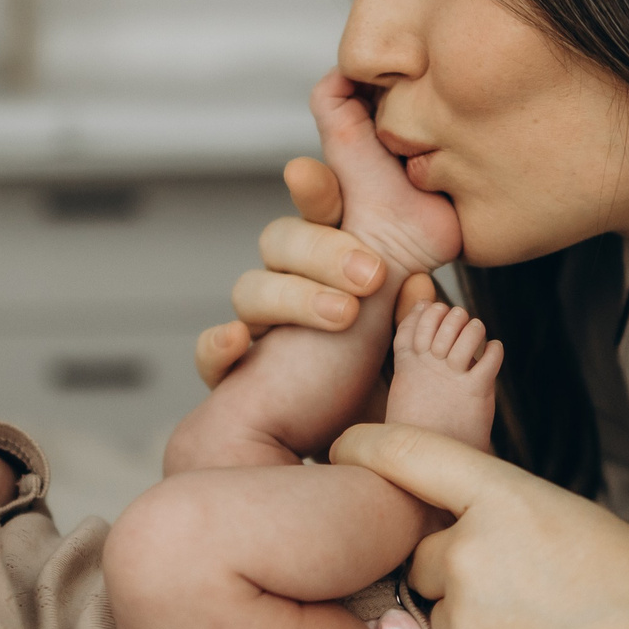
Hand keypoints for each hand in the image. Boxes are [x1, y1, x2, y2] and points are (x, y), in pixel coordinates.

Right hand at [195, 154, 442, 387]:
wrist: (360, 456)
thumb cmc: (387, 388)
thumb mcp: (414, 340)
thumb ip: (415, 304)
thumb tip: (418, 285)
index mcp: (335, 261)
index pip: (320, 207)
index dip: (315, 186)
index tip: (313, 172)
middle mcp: (290, 285)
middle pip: (281, 239)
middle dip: (324, 249)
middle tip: (372, 274)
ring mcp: (259, 328)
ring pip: (250, 288)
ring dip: (295, 296)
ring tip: (343, 316)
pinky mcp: (236, 376)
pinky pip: (210, 353)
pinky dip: (220, 344)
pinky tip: (239, 341)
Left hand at [329, 422, 628, 628]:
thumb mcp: (589, 527)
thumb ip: (519, 520)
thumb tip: (485, 532)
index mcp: (509, 500)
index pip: (408, 454)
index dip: (366, 446)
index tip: (342, 447)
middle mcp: (473, 556)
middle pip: (428, 554)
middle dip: (459, 569)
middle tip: (533, 594)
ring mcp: (468, 625)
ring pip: (444, 614)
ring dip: (478, 623)